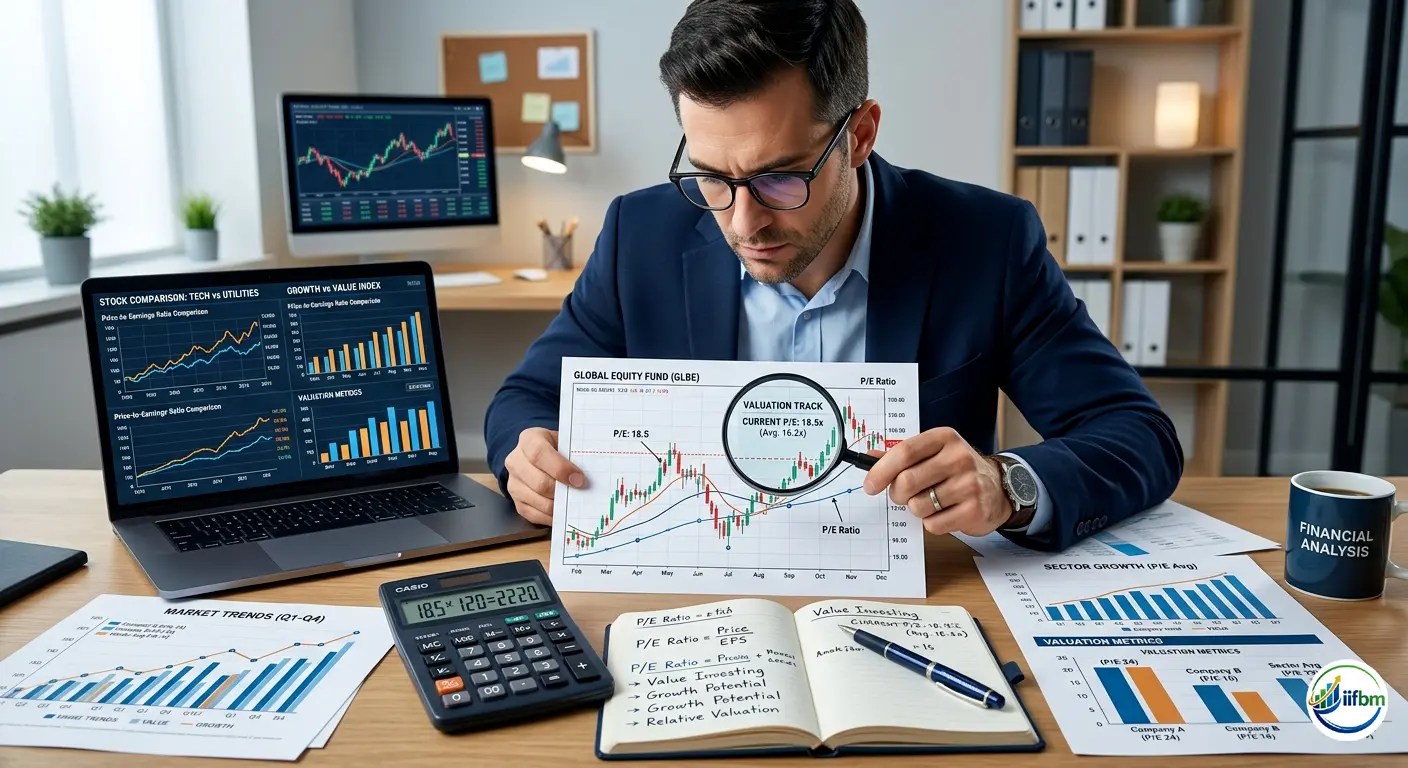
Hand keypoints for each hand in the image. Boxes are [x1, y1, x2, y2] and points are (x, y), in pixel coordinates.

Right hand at [503, 427, 584, 524]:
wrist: (539, 458)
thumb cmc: (558, 450)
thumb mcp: (565, 443)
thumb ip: (574, 454)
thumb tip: (592, 474)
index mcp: (529, 439)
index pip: (539, 453)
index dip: (560, 468)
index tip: (580, 479)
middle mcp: (515, 461)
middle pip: (538, 482)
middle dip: (562, 491)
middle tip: (580, 494)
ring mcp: (513, 483)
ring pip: (537, 500)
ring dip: (558, 505)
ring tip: (573, 503)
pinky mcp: (517, 501)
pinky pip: (533, 514)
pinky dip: (551, 516)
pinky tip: (564, 512)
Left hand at [861, 427, 1012, 536]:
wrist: (999, 487)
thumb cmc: (957, 470)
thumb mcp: (934, 452)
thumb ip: (902, 455)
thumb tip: (869, 458)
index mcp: (944, 438)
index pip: (904, 452)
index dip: (881, 470)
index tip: (870, 485)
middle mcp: (959, 458)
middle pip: (907, 481)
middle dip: (897, 494)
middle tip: (903, 495)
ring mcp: (969, 485)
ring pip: (918, 506)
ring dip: (917, 509)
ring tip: (931, 502)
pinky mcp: (974, 510)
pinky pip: (933, 524)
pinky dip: (932, 522)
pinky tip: (945, 512)